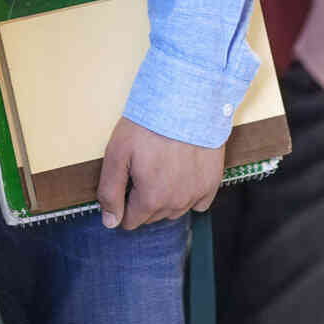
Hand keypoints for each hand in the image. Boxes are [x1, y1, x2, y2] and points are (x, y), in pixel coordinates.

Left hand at [95, 117, 224, 229]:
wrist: (186, 101)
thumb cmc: (149, 124)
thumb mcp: (117, 153)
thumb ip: (110, 191)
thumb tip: (111, 222)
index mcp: (151, 199)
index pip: (131, 221)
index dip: (124, 203)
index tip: (127, 181)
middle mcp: (176, 203)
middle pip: (153, 216)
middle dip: (144, 200)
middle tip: (143, 168)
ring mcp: (196, 193)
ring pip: (175, 210)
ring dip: (166, 198)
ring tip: (163, 167)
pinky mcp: (212, 182)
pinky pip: (199, 203)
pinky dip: (189, 194)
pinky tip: (184, 174)